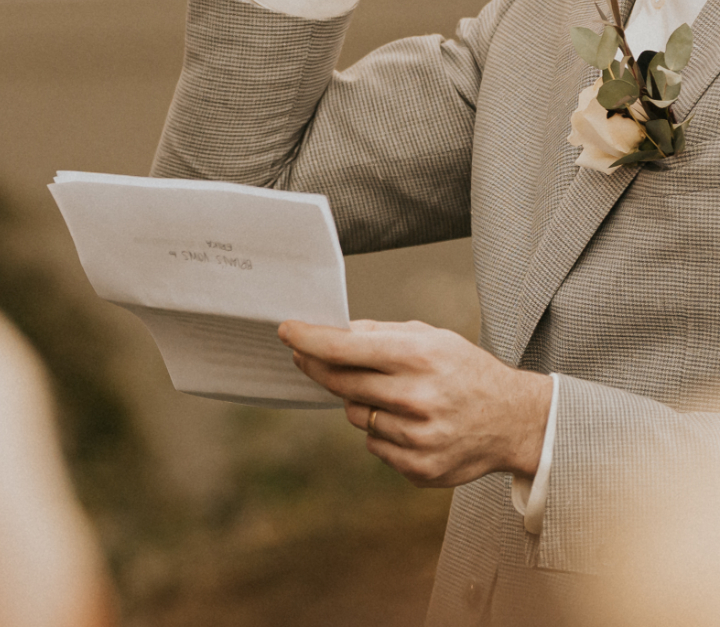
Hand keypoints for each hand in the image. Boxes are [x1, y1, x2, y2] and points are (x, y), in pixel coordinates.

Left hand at [278, 319, 551, 487]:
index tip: (286, 331)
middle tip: (305, 356)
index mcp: (419, 356)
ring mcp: (417, 437)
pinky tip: (409, 422)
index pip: (346, 348)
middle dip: (317, 367)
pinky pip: (373, 444)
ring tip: (394, 395)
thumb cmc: (464, 369)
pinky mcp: (418, 468)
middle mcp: (416, 397)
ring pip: (355, 415)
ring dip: (361, 402)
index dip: (310, 339)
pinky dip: (381, 431)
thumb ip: (380, 332)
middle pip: (340, 383)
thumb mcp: (431, 336)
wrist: (512, 419)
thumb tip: (333, 330)